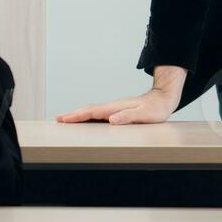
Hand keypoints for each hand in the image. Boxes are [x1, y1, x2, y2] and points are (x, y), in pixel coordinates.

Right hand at [56, 65, 186, 124]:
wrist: (163, 99)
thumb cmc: (155, 109)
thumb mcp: (144, 114)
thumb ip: (129, 117)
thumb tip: (111, 120)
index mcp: (116, 108)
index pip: (93, 112)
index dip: (78, 115)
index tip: (64, 118)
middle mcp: (113, 107)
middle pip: (89, 110)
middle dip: (73, 115)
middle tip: (58, 119)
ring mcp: (115, 109)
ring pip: (92, 112)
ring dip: (79, 115)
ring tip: (65, 120)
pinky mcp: (118, 112)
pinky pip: (99, 115)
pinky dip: (88, 117)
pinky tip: (86, 122)